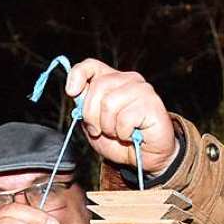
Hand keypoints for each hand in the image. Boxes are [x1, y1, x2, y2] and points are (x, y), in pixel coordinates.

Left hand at [65, 58, 177, 174]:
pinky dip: (123, 133)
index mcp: (112, 80)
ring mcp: (141, 89)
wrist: (144, 157)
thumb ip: (83, 107)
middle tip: (99, 130)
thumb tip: (75, 93)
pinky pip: (124, 118)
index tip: (71, 92)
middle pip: (97, 86)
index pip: (91, 66)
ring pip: (109, 103)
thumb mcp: (93, 125)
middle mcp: (127, 80)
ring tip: (118, 133)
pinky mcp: (152, 103)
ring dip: (108, 126)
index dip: (77, 75)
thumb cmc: (119, 139)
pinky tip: (130, 135)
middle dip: (91, 115)